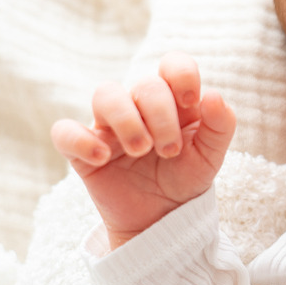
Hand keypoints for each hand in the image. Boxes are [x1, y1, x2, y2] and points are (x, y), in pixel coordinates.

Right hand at [51, 53, 235, 248]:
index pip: (173, 64)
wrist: (162, 219)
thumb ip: (221, 126)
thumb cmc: (186, 179)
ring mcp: (109, 126)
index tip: (190, 103)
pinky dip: (80, 139)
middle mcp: (140, 107)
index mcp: (174, 101)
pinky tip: (101, 157)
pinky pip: (64, 131)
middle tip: (170, 151)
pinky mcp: (83, 150)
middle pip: (145, 85)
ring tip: (141, 150)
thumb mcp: (211, 156)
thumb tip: (214, 96)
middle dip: (161, 116)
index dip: (181, 74)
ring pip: (106, 94)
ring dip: (127, 120)